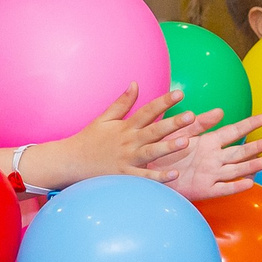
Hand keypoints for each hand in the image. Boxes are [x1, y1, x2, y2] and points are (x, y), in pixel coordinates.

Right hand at [58, 84, 202, 183]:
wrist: (71, 162)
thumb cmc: (89, 140)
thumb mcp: (104, 118)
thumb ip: (122, 102)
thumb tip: (135, 83)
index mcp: (126, 126)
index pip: (148, 110)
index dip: (164, 101)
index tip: (180, 93)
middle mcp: (129, 141)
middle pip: (154, 130)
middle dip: (173, 122)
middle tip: (191, 115)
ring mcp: (127, 159)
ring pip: (151, 152)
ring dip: (168, 147)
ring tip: (186, 141)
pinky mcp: (125, 176)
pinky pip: (144, 177)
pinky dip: (159, 177)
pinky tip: (174, 175)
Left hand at [173, 113, 261, 201]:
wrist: (149, 172)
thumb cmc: (165, 151)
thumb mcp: (181, 132)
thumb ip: (199, 123)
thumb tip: (221, 111)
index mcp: (209, 142)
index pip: (234, 131)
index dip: (250, 124)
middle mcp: (214, 158)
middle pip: (240, 151)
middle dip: (257, 146)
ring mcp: (211, 174)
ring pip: (235, 169)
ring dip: (251, 166)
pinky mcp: (205, 189)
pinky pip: (223, 188)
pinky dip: (236, 186)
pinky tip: (249, 183)